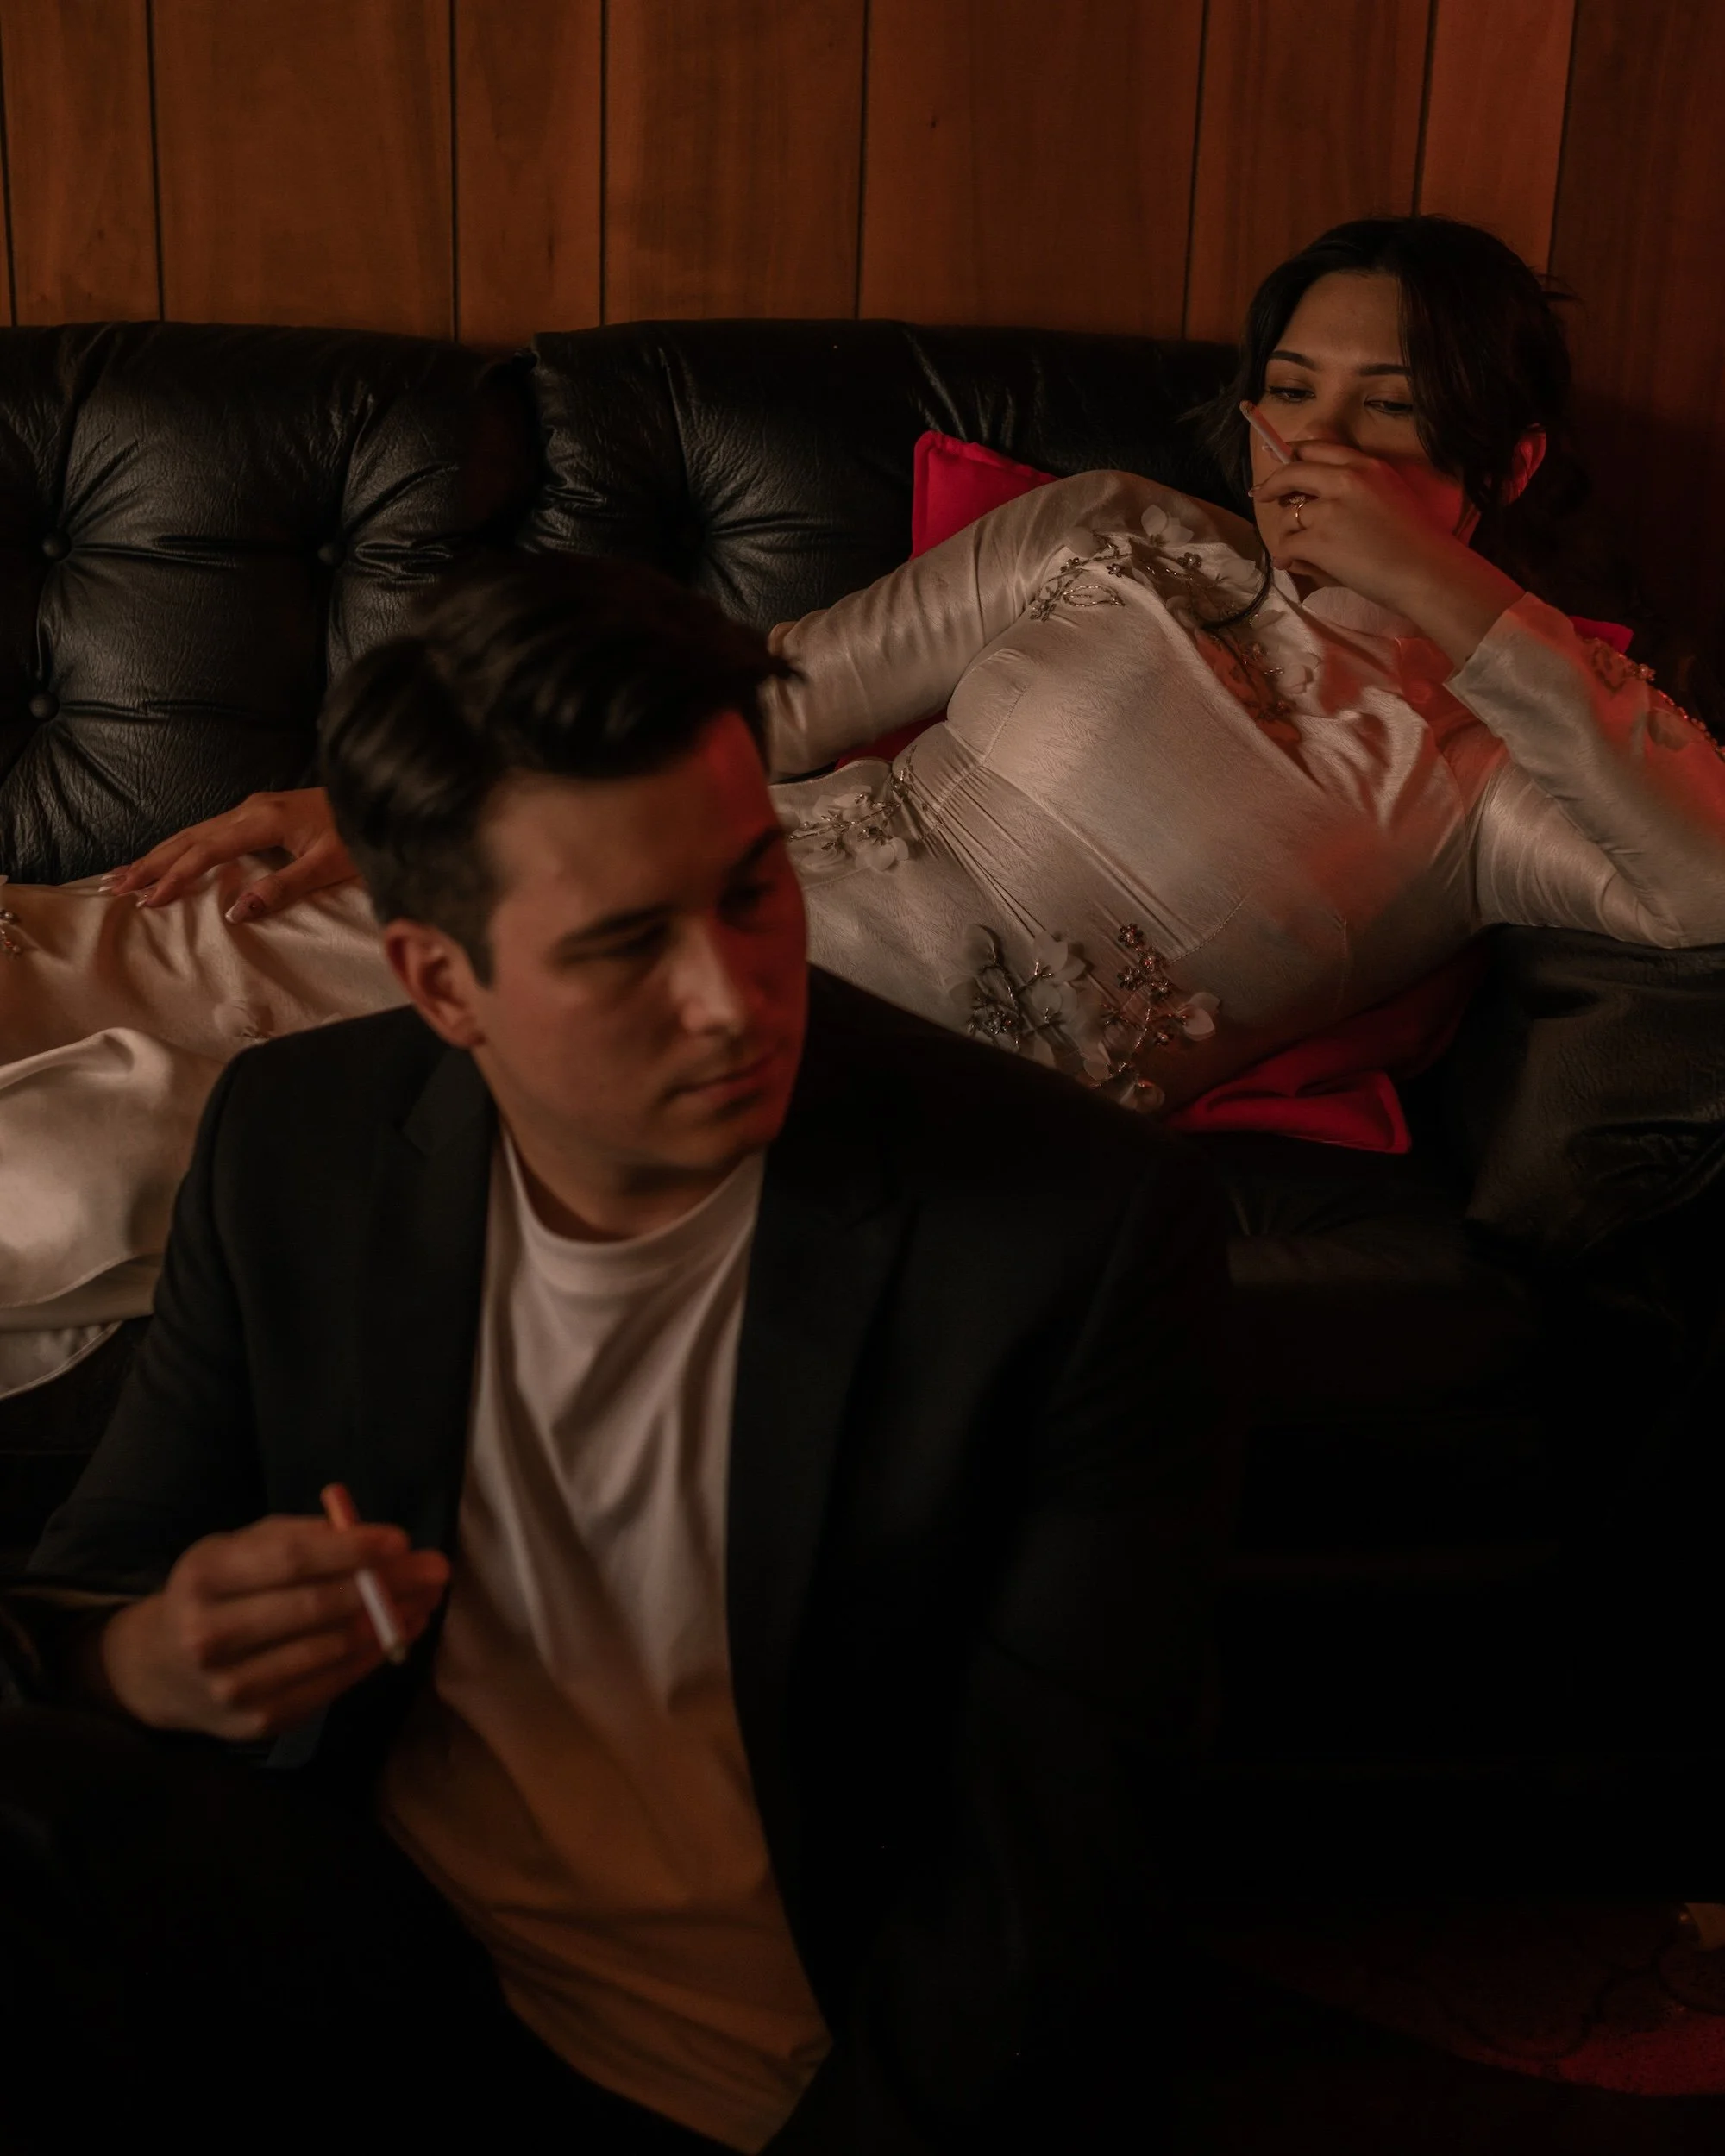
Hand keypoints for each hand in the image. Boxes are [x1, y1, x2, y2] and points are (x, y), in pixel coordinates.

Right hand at [90, 1514, 449, 1740]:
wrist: (159, 1669)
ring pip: (331, 1649)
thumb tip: (365, 1533)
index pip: (290, 1561)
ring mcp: (235, 1686)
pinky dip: (372, 1656)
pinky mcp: (260, 1722)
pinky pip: (331, 1684)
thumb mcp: (236, 1548)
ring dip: (391, 1622)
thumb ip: (295, 1536)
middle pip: (317, 1607)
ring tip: (427, 1599)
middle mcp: (211, 1635)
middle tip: (436, 1569)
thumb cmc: (213, 1592)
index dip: (351, 1550)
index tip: (401, 1541)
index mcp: (206, 1577)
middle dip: (387, 1585)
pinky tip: (401, 1633)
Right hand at [102, 787, 353, 921]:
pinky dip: (183, 846)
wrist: (377, 799)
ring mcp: (253, 807)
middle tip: (115, 885)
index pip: (207, 851)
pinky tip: (169, 855)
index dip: (176, 876)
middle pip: (189, 837)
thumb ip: (284, 888)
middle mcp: (250, 808)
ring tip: (127, 872)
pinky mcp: (259, 812)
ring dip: (160, 853)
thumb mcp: (328, 866)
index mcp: (263, 819)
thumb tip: (237, 911)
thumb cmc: (359, 835)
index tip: (149, 899)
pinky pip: (209, 830)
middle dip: (151, 862)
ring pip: (195, 831)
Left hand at [1253, 442, 1522, 665]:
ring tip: (1302, 552)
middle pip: (1292, 473)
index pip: (1318, 448)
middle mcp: (1345, 479)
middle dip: (1273, 485)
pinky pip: (1287, 546)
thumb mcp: (1390, 494)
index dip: (1296, 454)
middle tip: (1261, 494)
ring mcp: (1329, 509)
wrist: (1426, 570)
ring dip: (1292, 534)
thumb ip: (1358, 487)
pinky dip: (1287, 557)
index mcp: (1366, 465)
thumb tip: (1320, 496)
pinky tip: (1292, 564)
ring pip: (1290, 517)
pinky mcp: (1318, 540)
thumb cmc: (1416, 541)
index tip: (1284, 461)